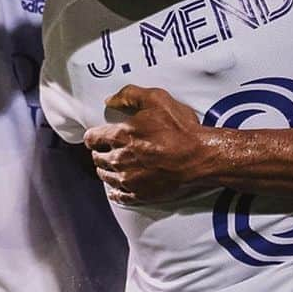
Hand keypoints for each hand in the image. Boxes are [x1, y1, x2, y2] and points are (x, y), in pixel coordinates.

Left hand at [84, 85, 204, 204]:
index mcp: (120, 136)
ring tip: (110, 167)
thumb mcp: (156, 99)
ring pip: (106, 177)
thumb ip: (129, 95)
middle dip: (99, 154)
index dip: (93, 136)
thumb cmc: (180, 129)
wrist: (199, 156)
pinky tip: (116, 189)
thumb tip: (111, 100)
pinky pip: (119, 196)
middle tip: (104, 151)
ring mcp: (129, 179)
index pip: (92, 139)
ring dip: (106, 171)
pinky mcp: (140, 194)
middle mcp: (120, 159)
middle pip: (97, 159)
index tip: (95, 137)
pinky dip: (115, 192)